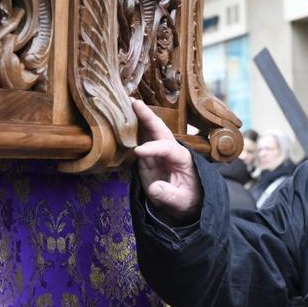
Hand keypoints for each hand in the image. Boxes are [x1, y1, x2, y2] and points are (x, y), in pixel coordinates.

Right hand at [133, 99, 201, 225]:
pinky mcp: (147, 158)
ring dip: (138, 118)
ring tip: (125, 103)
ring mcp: (158, 153)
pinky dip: (130, 130)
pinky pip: (138, 141)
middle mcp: (170, 150)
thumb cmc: (187, 200)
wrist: (183, 204)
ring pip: (148, 132)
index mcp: (182, 158)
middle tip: (135, 102)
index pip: (167, 149)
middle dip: (148, 116)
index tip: (138, 152)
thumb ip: (169, 195)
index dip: (153, 149)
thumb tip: (154, 188)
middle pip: (160, 130)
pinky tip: (120, 121)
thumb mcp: (182, 202)